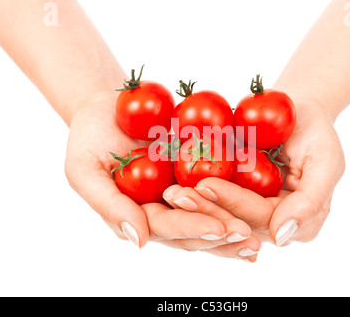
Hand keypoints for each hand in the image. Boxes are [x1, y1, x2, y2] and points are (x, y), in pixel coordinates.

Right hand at [64, 98, 259, 260]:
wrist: (111, 107)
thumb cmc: (89, 138)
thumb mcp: (85, 171)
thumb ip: (109, 206)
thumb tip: (139, 241)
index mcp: (140, 215)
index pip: (168, 228)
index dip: (193, 228)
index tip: (219, 229)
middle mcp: (165, 209)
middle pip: (195, 228)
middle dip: (222, 234)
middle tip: (249, 237)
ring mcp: (183, 191)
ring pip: (211, 212)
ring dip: (236, 223)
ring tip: (261, 233)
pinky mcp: (197, 170)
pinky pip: (220, 183)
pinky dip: (240, 193)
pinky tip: (264, 201)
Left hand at [164, 101, 344, 245]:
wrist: (297, 113)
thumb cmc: (316, 133)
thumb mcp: (326, 162)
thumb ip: (310, 202)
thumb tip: (280, 237)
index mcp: (297, 223)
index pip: (260, 218)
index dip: (233, 203)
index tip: (205, 185)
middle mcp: (272, 223)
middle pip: (235, 221)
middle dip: (205, 210)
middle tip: (175, 196)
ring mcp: (252, 211)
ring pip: (220, 214)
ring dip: (194, 205)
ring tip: (169, 194)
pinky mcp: (237, 197)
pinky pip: (214, 198)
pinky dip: (194, 191)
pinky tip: (173, 184)